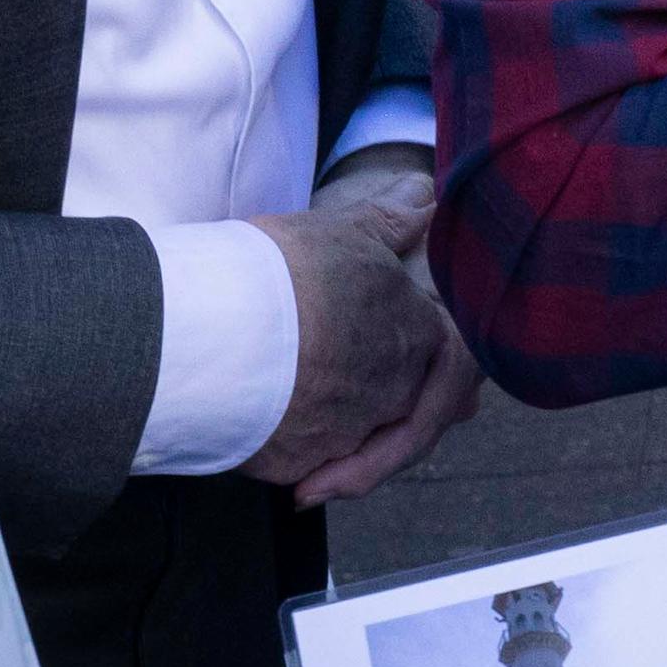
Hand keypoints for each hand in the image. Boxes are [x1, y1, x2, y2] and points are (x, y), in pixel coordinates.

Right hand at [247, 164, 481, 504]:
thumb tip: (425, 196)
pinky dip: (311, 470)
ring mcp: (350, 431)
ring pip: (368, 446)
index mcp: (416, 334)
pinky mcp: (301, 463)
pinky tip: (292, 462)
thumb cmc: (280, 271)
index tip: (411, 361)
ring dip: (352, 448)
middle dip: (401, 416)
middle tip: (370, 411)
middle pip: (415, 410)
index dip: (435, 361)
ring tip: (323, 439)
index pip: (454, 358)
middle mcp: (394, 390)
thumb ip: (389, 222)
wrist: (211, 328)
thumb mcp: (341, 232)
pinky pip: (319, 471)